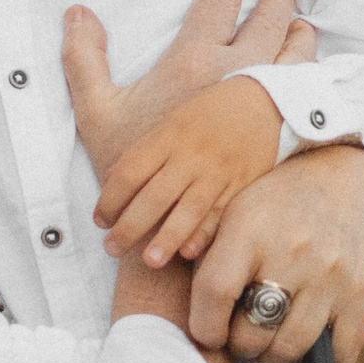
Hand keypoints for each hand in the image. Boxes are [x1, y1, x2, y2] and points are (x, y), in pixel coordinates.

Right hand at [62, 0, 309, 186]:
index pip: (219, 1)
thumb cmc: (130, 167)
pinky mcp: (275, 131)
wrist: (170, 224)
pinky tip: (308, 69)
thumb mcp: (97, 112)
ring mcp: (259, 104)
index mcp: (194, 62)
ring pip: (293, 55)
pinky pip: (302, 92)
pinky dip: (308, 73)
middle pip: (268, 21)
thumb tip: (77, 11)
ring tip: (300, 21)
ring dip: (298, 31)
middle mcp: (233, 76)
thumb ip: (84, 59)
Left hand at [92, 75, 298, 267]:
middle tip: (111, 248)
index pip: (130, 171)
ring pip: (188, 209)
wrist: (264, 101)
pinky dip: (205, 233)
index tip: (100, 221)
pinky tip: (190, 252)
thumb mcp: (172, 121)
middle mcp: (190, 154)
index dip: (110, 199)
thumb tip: (113, 181)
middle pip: (154, 196)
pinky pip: (221, 213)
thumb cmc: (209, 113)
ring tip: (150, 261)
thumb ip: (145, 151)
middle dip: (129, 226)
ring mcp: (217, 171)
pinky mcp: (241, 184)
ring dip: (167, 238)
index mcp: (168, 135)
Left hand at [188, 145, 363, 362]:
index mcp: (251, 230)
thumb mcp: (235, 210)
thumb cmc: (279, 203)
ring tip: (269, 342)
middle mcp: (292, 253)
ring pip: (290, 348)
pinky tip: (308, 343)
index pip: (215, 293)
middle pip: (252, 333)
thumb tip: (186, 305)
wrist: (349, 183)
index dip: (204, 326)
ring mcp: (330, 276)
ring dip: (273, 357)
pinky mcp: (360, 293)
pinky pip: (341, 351)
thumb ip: (207, 253)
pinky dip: (324, 361)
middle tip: (240, 336)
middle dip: (239, 345)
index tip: (208, 333)